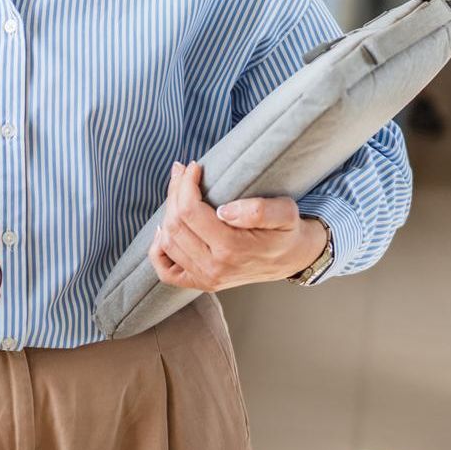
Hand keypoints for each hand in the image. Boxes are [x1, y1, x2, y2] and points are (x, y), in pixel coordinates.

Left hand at [148, 162, 326, 291]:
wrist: (292, 259)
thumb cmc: (286, 232)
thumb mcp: (285, 213)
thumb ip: (259, 211)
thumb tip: (224, 211)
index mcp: (231, 249)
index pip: (190, 212)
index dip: (186, 185)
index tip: (194, 167)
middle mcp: (213, 268)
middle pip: (175, 224)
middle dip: (175, 192)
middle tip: (183, 172)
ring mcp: (205, 278)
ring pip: (167, 242)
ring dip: (167, 212)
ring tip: (178, 191)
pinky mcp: (200, 282)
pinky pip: (165, 271)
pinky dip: (159, 248)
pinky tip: (165, 229)